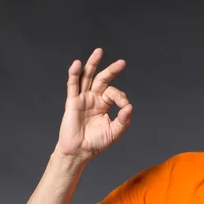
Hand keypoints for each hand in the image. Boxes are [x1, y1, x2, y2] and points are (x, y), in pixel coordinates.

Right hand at [55, 48, 132, 162]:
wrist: (80, 151)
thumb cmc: (96, 143)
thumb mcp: (114, 132)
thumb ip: (123, 121)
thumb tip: (130, 107)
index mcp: (104, 105)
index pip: (114, 93)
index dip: (121, 97)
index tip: (124, 106)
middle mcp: (93, 99)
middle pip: (102, 79)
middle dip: (111, 70)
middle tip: (122, 63)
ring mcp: (82, 98)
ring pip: (87, 77)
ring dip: (92, 64)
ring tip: (99, 51)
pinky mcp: (72, 101)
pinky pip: (73, 85)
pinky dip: (75, 74)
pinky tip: (78, 64)